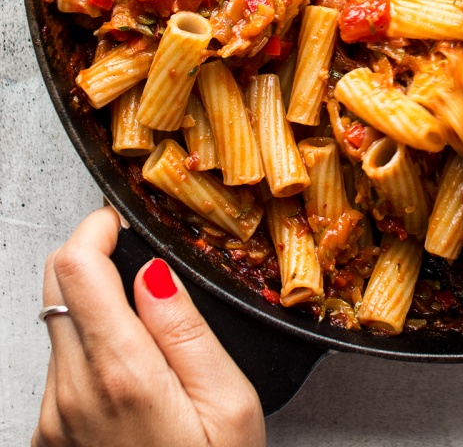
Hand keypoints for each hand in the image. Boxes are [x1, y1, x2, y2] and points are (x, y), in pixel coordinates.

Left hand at [33, 207, 265, 446]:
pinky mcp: (49, 440)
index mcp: (121, 373)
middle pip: (57, 288)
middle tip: (138, 268)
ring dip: (95, 314)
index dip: (95, 228)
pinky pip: (61, 373)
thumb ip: (186, 328)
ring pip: (60, 330)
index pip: (75, 265)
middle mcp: (73, 394)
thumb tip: (151, 270)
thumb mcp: (229, 405)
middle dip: (92, 262)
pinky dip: (90, 357)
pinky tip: (134, 382)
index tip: (120, 222)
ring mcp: (54, 421)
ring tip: (149, 339)